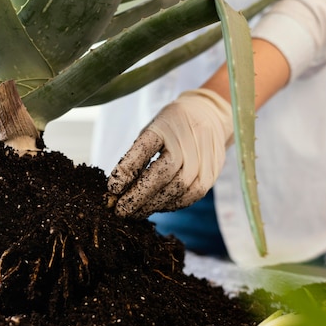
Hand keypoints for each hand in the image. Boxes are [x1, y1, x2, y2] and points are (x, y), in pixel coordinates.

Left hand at [107, 89, 233, 217]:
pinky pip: (191, 196)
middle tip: (120, 210)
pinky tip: (157, 207)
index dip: (127, 169)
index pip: (144, 148)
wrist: (208, 113)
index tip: (112, 188)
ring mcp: (203, 157)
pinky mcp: (212, 172)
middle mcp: (187, 140)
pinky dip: (171, 205)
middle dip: (138, 197)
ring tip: (135, 213)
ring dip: (153, 205)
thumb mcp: (151, 130)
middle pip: (162, 175)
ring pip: (177, 189)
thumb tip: (118, 190)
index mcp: (165, 124)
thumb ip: (137, 156)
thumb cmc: (170, 127)